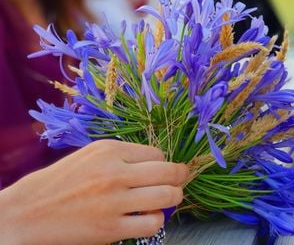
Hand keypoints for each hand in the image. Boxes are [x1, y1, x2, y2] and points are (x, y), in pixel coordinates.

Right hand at [0, 140, 187, 243]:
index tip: (161, 169)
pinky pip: (153, 223)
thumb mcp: (90, 156)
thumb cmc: (61, 181)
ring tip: (170, 198)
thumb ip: (123, 157)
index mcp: (110, 150)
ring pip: (167, 196)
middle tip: (180, 180)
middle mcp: (115, 172)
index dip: (163, 162)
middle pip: (168, 172)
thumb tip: (156, 164)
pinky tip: (148, 217)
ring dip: (174, 197)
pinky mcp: (111, 228)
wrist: (28, 212)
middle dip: (180, 176)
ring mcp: (115, 201)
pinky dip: (157, 220)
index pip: (157, 153)